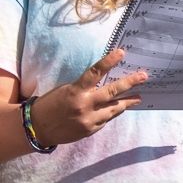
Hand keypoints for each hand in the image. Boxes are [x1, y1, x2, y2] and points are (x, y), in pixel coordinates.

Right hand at [25, 48, 148, 144]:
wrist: (37, 128)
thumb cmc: (50, 104)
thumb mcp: (65, 90)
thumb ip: (85, 87)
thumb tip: (105, 80)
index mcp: (75, 91)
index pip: (95, 73)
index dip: (109, 62)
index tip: (122, 53)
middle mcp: (84, 105)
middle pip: (112, 92)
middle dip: (130, 83)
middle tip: (144, 76)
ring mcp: (89, 119)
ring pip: (115, 108)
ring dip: (128, 101)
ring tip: (139, 96)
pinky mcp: (91, 130)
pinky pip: (107, 119)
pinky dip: (113, 112)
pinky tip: (121, 108)